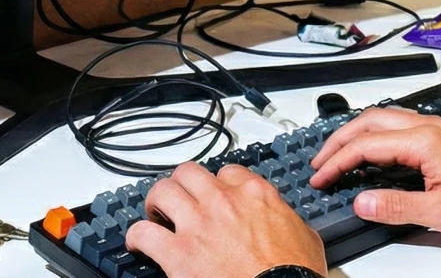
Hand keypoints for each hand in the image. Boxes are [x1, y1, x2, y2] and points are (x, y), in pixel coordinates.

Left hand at [127, 162, 325, 277]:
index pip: (227, 172)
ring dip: (156, 203)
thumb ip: (284, 218)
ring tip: (155, 215)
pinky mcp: (178, 252)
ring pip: (162, 191)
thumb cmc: (294, 272)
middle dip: (181, 186)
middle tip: (180, 200)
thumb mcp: (303, 234)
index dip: (218, 185)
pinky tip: (140, 245)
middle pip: (188, 173)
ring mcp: (198, 224)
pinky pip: (143, 232)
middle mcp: (223, 201)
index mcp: (255, 194)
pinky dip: (137, 237)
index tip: (215, 196)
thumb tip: (282, 221)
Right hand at [309, 108, 440, 239]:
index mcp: (424, 141)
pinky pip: (401, 126)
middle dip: (339, 139)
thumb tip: (361, 201)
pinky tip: (375, 153)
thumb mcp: (440, 213)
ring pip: (386, 118)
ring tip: (339, 155)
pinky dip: (377, 136)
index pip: (367, 144)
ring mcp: (439, 129)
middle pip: (371, 120)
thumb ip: (396, 207)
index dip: (338, 161)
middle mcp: (430, 127)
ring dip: (358, 134)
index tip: (320, 177)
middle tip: (320, 161)